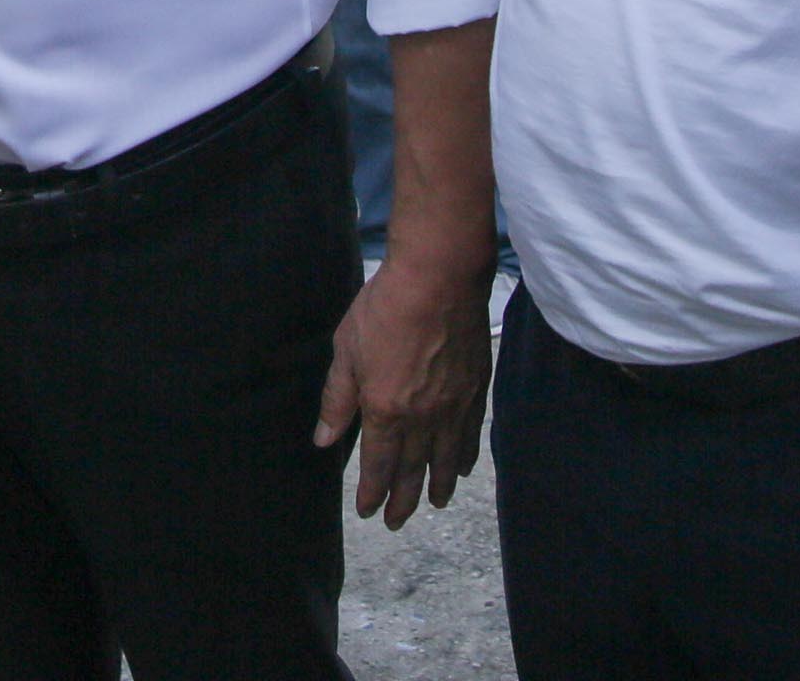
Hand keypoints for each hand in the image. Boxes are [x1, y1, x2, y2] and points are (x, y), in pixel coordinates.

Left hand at [314, 251, 490, 527]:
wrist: (440, 277)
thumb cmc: (385, 307)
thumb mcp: (347, 350)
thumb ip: (337, 400)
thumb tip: (324, 440)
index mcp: (385, 409)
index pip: (379, 465)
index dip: (373, 493)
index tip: (368, 512)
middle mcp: (423, 417)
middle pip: (413, 470)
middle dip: (403, 500)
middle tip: (397, 522)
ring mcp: (454, 406)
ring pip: (446, 459)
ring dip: (437, 486)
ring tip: (432, 504)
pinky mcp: (476, 389)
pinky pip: (471, 436)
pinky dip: (466, 457)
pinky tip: (462, 468)